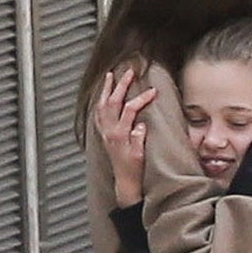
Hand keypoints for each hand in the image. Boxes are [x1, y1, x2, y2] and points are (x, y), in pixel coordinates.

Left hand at [94, 69, 155, 206]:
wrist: (124, 180)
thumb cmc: (134, 168)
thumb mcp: (140, 154)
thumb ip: (139, 138)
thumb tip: (140, 124)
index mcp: (120, 133)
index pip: (130, 109)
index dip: (142, 98)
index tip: (153, 91)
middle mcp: (109, 130)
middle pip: (113, 101)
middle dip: (121, 85)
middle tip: (128, 72)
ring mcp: (104, 131)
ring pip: (102, 105)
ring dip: (106, 89)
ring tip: (110, 76)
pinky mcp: (103, 134)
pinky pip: (98, 114)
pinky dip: (100, 102)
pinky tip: (103, 96)